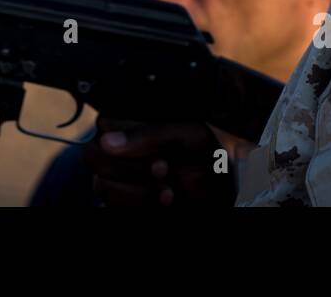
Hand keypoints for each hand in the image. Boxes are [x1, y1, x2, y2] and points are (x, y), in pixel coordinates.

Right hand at [82, 116, 235, 205]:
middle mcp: (123, 151)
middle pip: (95, 158)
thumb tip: (109, 140)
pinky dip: (141, 204)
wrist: (235, 185)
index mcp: (134, 125)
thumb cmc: (211, 152)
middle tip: (164, 167)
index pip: (101, 126)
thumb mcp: (189, 135)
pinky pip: (114, 205)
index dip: (120, 137)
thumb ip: (148, 133)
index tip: (150, 148)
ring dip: (137, 188)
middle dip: (129, 167)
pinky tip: (167, 200)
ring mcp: (124, 179)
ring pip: (102, 185)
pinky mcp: (129, 202)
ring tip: (170, 186)